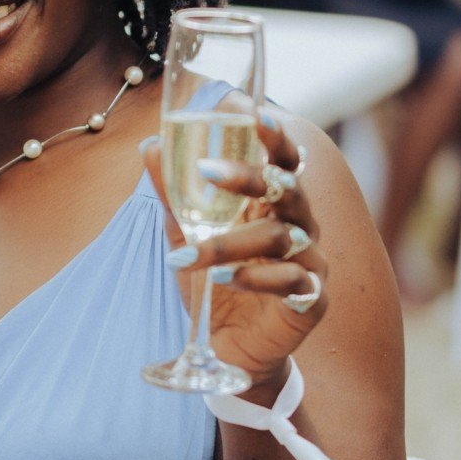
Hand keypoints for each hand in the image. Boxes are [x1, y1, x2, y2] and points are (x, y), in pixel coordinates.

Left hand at [143, 107, 327, 399]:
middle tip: (206, 171)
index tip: (248, 110)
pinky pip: (293, 281)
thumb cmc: (213, 283)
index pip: (282, 159)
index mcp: (272, 204)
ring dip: (231, 243)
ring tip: (194, 257)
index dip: (272, 134)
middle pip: (287, 188)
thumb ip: (172, 194)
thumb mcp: (184, 237)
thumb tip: (148, 145)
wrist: (229, 349)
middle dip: (249, 176)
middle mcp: (297, 226)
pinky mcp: (312, 300)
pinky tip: (225, 281)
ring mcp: (309, 262)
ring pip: (280, 237)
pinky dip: (257, 278)